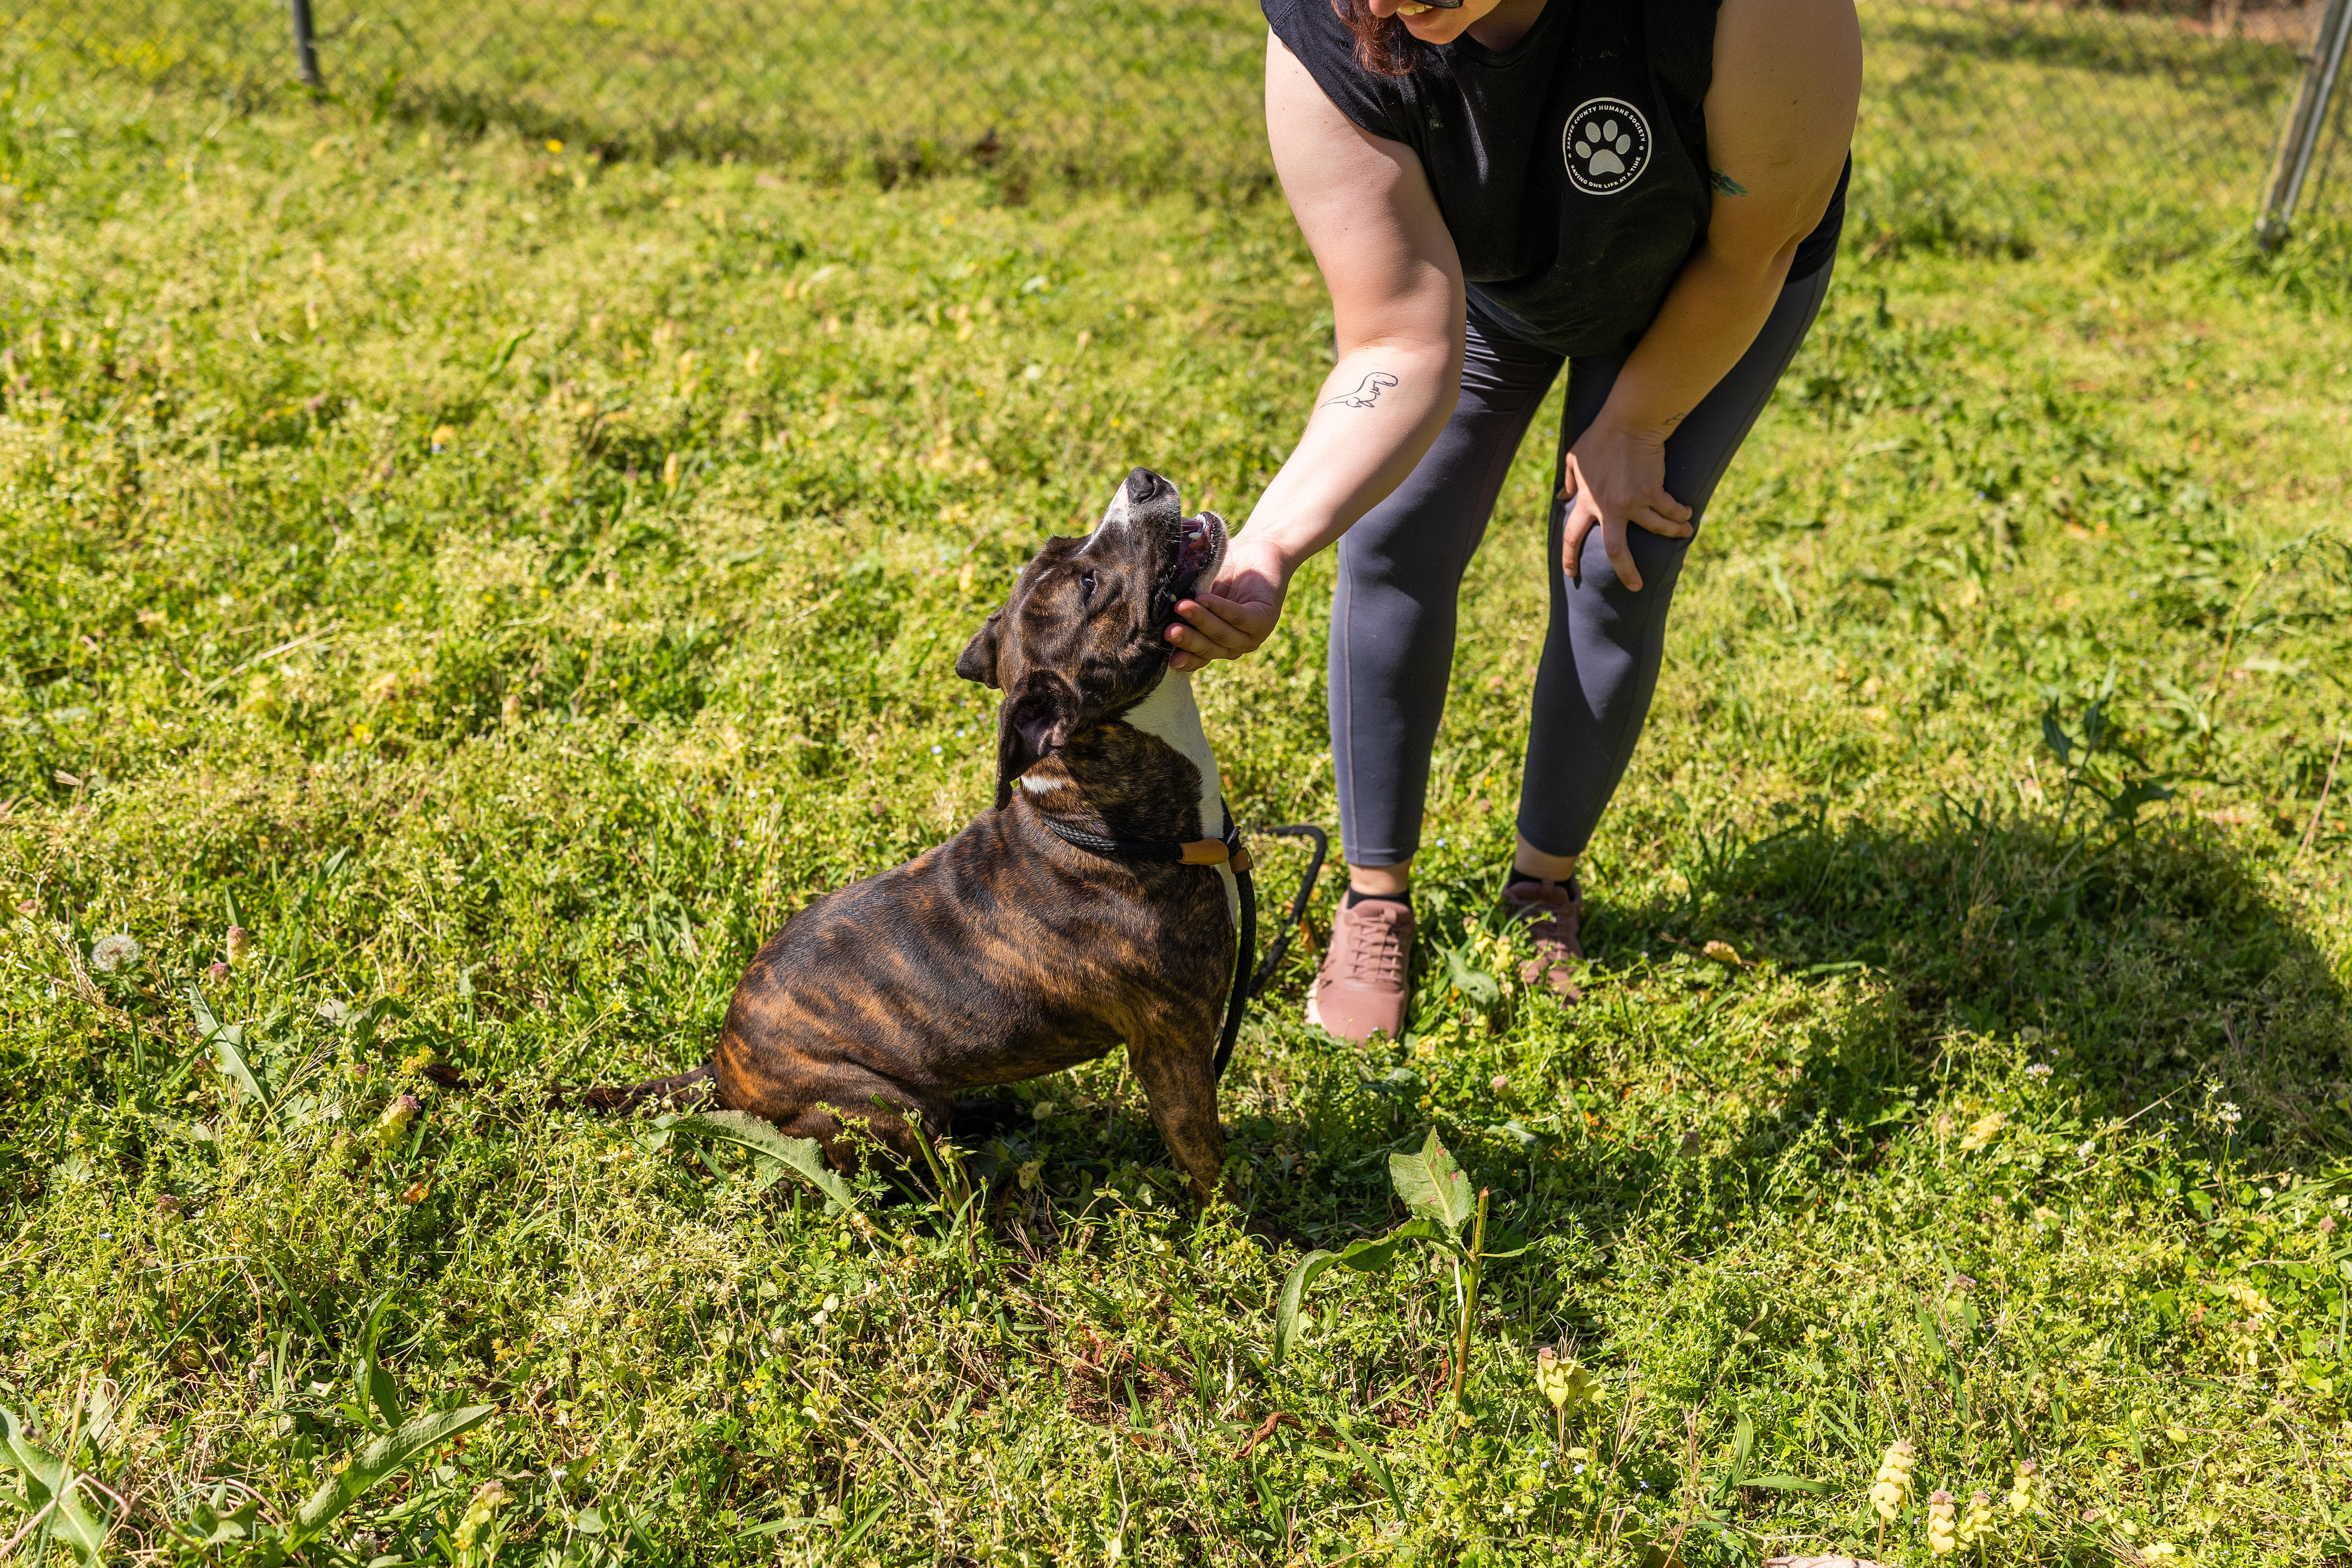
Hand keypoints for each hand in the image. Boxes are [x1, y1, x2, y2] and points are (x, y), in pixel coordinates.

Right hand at [1167, 532, 1288, 670]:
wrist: (1257, 549)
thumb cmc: (1223, 573)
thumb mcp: (1199, 593)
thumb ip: (1184, 608)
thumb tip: (1152, 617)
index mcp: (1217, 643)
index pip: (1199, 658)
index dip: (1185, 660)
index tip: (1168, 660)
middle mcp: (1234, 644)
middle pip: (1209, 648)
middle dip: (1188, 640)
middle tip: (1169, 631)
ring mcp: (1252, 634)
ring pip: (1223, 633)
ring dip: (1201, 621)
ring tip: (1182, 607)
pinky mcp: (1264, 618)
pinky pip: (1240, 617)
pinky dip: (1221, 608)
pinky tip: (1205, 599)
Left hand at [1559, 420, 1692, 590]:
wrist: (1629, 423)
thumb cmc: (1601, 437)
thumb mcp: (1575, 459)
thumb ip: (1571, 481)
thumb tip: (1562, 497)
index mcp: (1587, 502)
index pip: (1572, 536)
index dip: (1570, 557)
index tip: (1571, 574)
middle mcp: (1609, 508)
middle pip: (1616, 551)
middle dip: (1626, 572)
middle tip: (1635, 586)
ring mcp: (1632, 502)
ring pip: (1655, 529)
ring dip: (1673, 532)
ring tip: (1684, 532)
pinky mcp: (1653, 492)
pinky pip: (1670, 510)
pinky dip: (1680, 514)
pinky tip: (1687, 514)